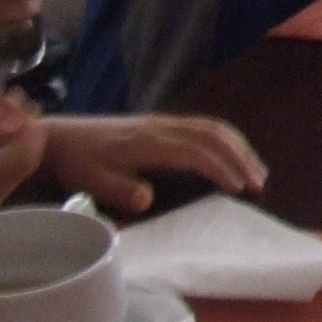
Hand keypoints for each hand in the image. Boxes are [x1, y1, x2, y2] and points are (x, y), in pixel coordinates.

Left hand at [40, 113, 265, 215]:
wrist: (60, 136)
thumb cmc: (77, 162)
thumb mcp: (90, 180)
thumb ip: (119, 189)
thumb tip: (147, 199)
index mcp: (147, 142)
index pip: (195, 151)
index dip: (220, 168)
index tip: (240, 188)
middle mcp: (161, 127)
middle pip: (212, 134)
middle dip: (240, 157)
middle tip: (260, 183)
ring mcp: (163, 122)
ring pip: (212, 127)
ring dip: (238, 146)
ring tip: (258, 170)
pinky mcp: (162, 124)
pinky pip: (203, 126)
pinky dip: (227, 139)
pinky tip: (234, 155)